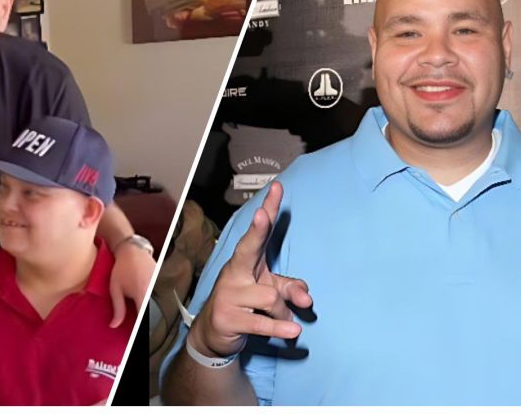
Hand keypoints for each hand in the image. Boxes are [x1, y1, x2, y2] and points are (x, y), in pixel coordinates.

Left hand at [108, 240, 155, 327]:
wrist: (132, 250)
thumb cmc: (122, 268)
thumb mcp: (115, 289)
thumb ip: (117, 308)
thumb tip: (114, 325)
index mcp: (142, 294)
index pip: (143, 319)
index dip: (139, 330)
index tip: (133, 339)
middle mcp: (153, 291)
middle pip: (151, 314)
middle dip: (143, 322)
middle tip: (135, 331)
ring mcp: (158, 286)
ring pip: (155, 306)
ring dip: (149, 313)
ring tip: (138, 318)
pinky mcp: (160, 283)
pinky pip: (157, 298)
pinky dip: (152, 304)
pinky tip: (144, 305)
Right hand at [188, 181, 311, 357]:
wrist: (213, 333)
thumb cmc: (246, 302)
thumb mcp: (270, 291)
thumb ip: (291, 289)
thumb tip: (307, 299)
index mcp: (247, 260)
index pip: (260, 231)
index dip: (269, 208)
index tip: (277, 187)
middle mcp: (235, 271)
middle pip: (248, 248)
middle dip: (256, 231)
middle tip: (261, 215)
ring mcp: (229, 294)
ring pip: (271, 296)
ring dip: (283, 313)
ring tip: (284, 321)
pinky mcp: (228, 317)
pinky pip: (261, 322)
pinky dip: (279, 328)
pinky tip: (293, 331)